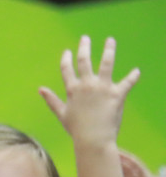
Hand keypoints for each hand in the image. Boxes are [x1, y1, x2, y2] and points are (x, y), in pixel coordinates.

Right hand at [40, 36, 139, 150]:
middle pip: (85, 61)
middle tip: (85, 38)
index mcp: (73, 90)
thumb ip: (51, 100)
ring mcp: (103, 88)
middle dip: (84, 47)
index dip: (66, 59)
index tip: (67, 51)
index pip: (67, 70)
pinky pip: (128, 82)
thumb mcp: (61, 114)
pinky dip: (133, 76)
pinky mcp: (117, 94)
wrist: (93, 139)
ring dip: (109, 50)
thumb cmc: (76, 129)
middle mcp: (87, 85)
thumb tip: (40, 89)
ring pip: (106, 63)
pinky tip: (136, 71)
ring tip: (110, 40)